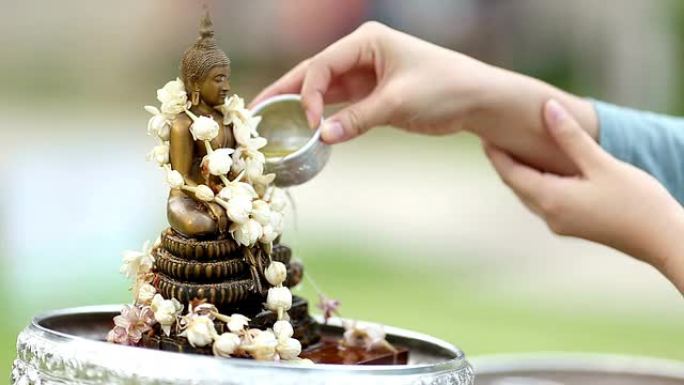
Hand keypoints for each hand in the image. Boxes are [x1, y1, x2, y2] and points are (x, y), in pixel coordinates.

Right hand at [252, 21, 596, 176]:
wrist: (476, 99)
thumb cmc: (444, 88)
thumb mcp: (398, 103)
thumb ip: (359, 119)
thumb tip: (323, 137)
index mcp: (367, 42)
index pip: (323, 65)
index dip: (309, 93)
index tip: (309, 121)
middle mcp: (361, 54)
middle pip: (314, 73)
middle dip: (287, 92)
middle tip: (255, 111)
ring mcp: (365, 74)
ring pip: (323, 90)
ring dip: (300, 106)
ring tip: (269, 121)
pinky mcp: (371, 94)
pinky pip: (340, 105)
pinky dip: (324, 117)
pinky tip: (305, 128)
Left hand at [485, 99, 683, 291]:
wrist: (662, 239)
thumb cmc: (636, 201)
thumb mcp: (601, 164)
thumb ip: (570, 138)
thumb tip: (547, 109)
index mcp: (550, 199)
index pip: (511, 173)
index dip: (495, 153)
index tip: (482, 134)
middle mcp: (548, 215)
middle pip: (516, 184)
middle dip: (503, 161)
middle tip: (490, 137)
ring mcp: (560, 223)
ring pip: (530, 193)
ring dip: (520, 173)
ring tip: (510, 148)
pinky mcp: (573, 225)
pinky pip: (544, 200)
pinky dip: (537, 182)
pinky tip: (541, 169)